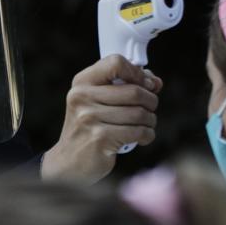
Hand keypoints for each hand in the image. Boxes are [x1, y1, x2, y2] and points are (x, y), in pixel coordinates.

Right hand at [42, 54, 162, 183]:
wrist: (70, 160)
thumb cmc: (89, 128)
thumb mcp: (99, 101)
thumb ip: (125, 86)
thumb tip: (155, 81)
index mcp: (82, 82)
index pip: (115, 63)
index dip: (137, 73)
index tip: (145, 84)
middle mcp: (82, 97)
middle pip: (134, 91)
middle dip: (151, 100)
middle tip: (150, 108)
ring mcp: (89, 118)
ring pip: (139, 113)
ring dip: (150, 120)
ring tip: (146, 124)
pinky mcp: (100, 139)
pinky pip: (138, 132)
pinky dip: (147, 134)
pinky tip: (142, 136)